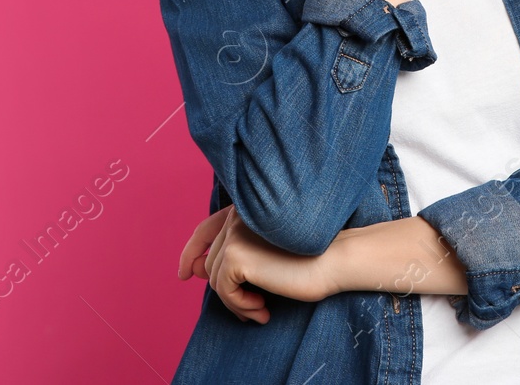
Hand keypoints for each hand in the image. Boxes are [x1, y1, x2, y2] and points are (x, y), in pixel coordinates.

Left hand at [178, 206, 338, 323]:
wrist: (334, 260)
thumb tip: (191, 270)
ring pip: (215, 279)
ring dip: (236, 301)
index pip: (205, 229)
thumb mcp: (264, 254)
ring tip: (261, 309)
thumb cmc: (309, 258)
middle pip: (211, 262)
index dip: (191, 251)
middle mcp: (237, 216)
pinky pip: (223, 291)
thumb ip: (232, 255)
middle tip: (252, 308)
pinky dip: (240, 306)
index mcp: (245, 209)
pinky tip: (263, 309)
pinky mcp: (236, 255)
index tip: (185, 273)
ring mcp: (235, 234)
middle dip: (227, 290)